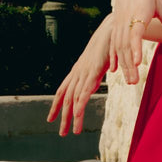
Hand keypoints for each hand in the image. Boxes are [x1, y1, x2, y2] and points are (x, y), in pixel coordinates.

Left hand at [47, 14, 112, 136]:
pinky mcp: (93, 71)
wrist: (111, 28)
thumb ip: (93, 73)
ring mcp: (84, 72)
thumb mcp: (97, 61)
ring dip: (71, 116)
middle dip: (62, 116)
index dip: (55, 105)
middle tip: (61, 133)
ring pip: (73, 98)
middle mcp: (77, 72)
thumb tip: (92, 82)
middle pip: (65, 98)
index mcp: (77, 71)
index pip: (62, 91)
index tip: (50, 119)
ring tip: (71, 132)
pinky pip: (84, 90)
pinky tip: (77, 115)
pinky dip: (79, 103)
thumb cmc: (106, 43)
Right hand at [110, 0, 161, 83]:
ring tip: (129, 80)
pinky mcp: (115, 23)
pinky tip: (114, 69)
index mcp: (139, 12)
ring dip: (122, 64)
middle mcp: (126, 18)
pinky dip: (113, 56)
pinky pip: (112, 42)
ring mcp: (118, 21)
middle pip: (125, 44)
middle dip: (129, 64)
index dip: (135, 48)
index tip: (136, 62)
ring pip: (118, 46)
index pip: (136, 33)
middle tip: (134, 82)